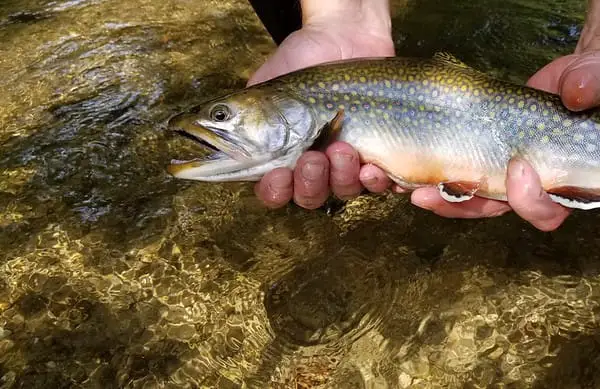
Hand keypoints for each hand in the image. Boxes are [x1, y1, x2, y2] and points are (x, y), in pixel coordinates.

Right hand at [251, 1, 397, 209]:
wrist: (346, 39)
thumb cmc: (301, 61)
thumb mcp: (264, 87)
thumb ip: (238, 115)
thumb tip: (199, 130)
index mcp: (283, 157)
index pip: (274, 192)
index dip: (275, 192)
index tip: (277, 175)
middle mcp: (316, 167)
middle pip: (310, 198)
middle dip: (310, 183)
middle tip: (312, 157)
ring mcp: (349, 164)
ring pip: (345, 191)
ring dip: (342, 177)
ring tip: (342, 148)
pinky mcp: (381, 156)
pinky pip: (383, 185)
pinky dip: (378, 182)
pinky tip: (374, 167)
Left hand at [409, 0, 599, 229]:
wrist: (582, 80)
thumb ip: (594, 87)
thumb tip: (579, 93)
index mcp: (569, 183)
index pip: (548, 210)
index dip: (530, 200)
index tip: (518, 167)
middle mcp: (534, 186)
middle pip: (497, 210)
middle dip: (465, 205)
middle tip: (436, 193)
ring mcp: (506, 172)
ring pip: (470, 198)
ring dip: (440, 196)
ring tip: (412, 189)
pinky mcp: (484, 154)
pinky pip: (458, 172)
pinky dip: (433, 173)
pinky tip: (407, 169)